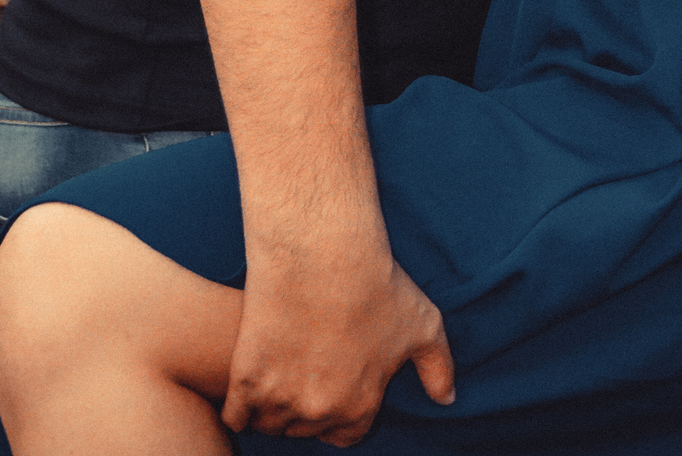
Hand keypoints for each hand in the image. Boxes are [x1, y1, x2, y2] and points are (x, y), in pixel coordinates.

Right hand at [222, 230, 454, 444]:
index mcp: (359, 407)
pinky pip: (234, 414)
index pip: (346, 434)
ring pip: (270, 424)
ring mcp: (279, 398)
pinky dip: (238, 406)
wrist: (322, 247)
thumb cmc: (376, 281)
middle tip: (305, 373)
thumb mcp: (424, 323)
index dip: (341, 410)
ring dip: (272, 409)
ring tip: (278, 377)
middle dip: (307, 408)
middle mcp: (319, 412)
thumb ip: (439, 367)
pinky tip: (247, 386)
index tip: (334, 384)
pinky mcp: (245, 378)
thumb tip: (447, 400)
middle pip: (306, 430)